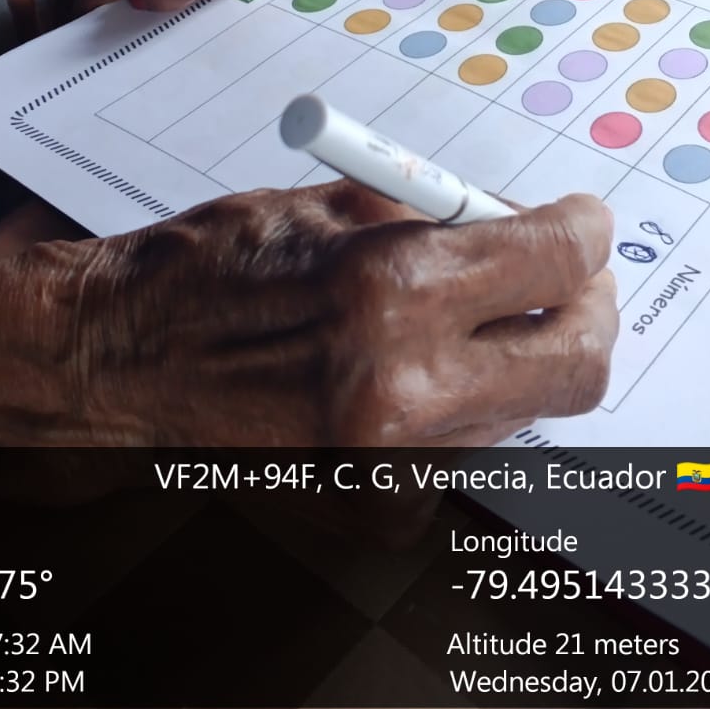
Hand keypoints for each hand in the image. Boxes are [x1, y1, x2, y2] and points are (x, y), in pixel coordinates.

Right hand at [60, 183, 616, 446]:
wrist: (120, 365)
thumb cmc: (208, 271)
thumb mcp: (333, 204)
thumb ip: (444, 215)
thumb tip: (524, 223)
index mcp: (391, 288)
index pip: (558, 261)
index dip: (584, 231)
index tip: (581, 222)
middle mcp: (403, 387)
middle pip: (580, 362)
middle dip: (589, 308)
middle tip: (569, 277)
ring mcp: (393, 461)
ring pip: (525, 407)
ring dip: (515, 353)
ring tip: (452, 317)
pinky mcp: (379, 504)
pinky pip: (465, 448)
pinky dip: (457, 404)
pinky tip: (398, 373)